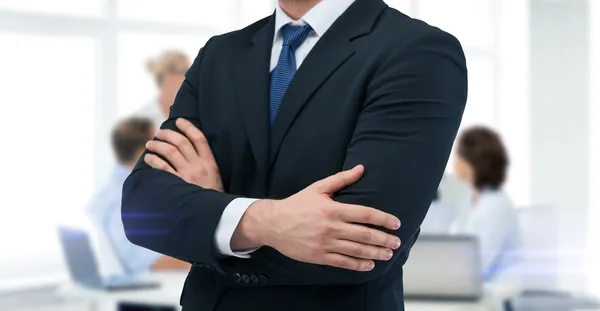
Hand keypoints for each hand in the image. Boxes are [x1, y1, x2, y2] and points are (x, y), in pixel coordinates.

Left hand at [144, 118, 222, 191]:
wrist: (216, 216)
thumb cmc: (214, 198)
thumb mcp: (216, 179)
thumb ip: (205, 166)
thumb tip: (190, 153)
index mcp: (211, 163)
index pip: (199, 138)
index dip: (188, 127)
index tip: (179, 121)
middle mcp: (199, 166)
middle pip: (181, 142)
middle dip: (168, 134)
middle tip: (159, 132)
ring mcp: (188, 174)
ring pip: (170, 151)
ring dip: (158, 144)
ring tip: (150, 143)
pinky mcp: (178, 184)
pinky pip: (163, 167)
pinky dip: (154, 160)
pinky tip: (148, 158)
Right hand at [234, 165, 401, 271]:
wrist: (273, 223)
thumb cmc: (297, 204)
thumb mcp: (318, 188)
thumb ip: (341, 179)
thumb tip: (361, 168)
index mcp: (333, 209)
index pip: (365, 214)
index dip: (383, 219)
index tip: (396, 223)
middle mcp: (331, 227)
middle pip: (364, 234)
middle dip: (383, 239)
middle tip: (397, 242)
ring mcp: (325, 243)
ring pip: (356, 250)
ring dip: (375, 253)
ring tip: (388, 254)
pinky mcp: (319, 256)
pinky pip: (342, 262)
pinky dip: (358, 264)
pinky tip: (369, 265)